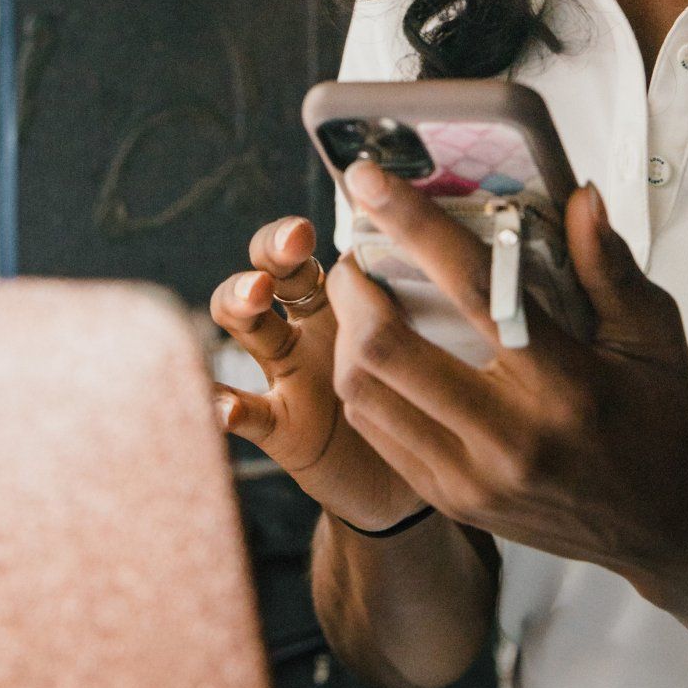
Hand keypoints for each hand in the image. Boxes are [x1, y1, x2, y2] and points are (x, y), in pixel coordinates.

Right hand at [211, 216, 423, 533]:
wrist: (427, 463)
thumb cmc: (434, 385)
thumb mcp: (436, 333)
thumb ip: (434, 294)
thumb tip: (461, 239)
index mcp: (340, 293)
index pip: (309, 245)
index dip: (299, 231)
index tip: (313, 225)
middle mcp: (306, 323)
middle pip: (270, 269)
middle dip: (271, 250)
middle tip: (293, 245)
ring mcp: (286, 370)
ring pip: (246, 324)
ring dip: (239, 302)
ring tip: (254, 297)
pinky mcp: (279, 423)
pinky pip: (246, 412)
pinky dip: (228, 406)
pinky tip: (226, 407)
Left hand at [325, 161, 687, 587]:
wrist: (668, 527)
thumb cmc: (663, 419)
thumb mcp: (652, 333)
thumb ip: (607, 264)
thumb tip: (577, 196)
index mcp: (564, 383)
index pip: (471, 287)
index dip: (411, 225)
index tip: (369, 179)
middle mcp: (511, 436)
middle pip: (385, 350)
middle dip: (352, 289)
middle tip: (357, 254)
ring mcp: (474, 478)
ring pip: (365, 395)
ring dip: (347, 336)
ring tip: (361, 301)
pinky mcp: (454, 503)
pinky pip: (379, 434)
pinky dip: (365, 383)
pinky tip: (378, 354)